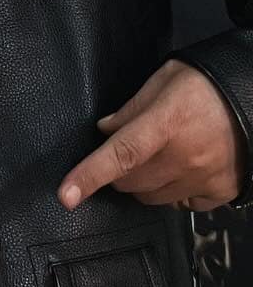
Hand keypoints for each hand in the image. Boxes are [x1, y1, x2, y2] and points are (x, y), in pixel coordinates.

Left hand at [59, 59, 247, 212]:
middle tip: (126, 150)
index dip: (89, 175)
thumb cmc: (205, 84)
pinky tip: (177, 171)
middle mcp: (185, 157)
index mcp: (166, 124)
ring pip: (152, 198)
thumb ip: (131, 108)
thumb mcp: (162, 81)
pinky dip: (171, 193)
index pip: (120, 154)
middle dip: (116, 171)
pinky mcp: (221, 192)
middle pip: (130, 182)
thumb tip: (105, 131)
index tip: (66, 195)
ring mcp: (205, 178)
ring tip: (153, 158)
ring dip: (141, 183)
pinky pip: (182, 205)